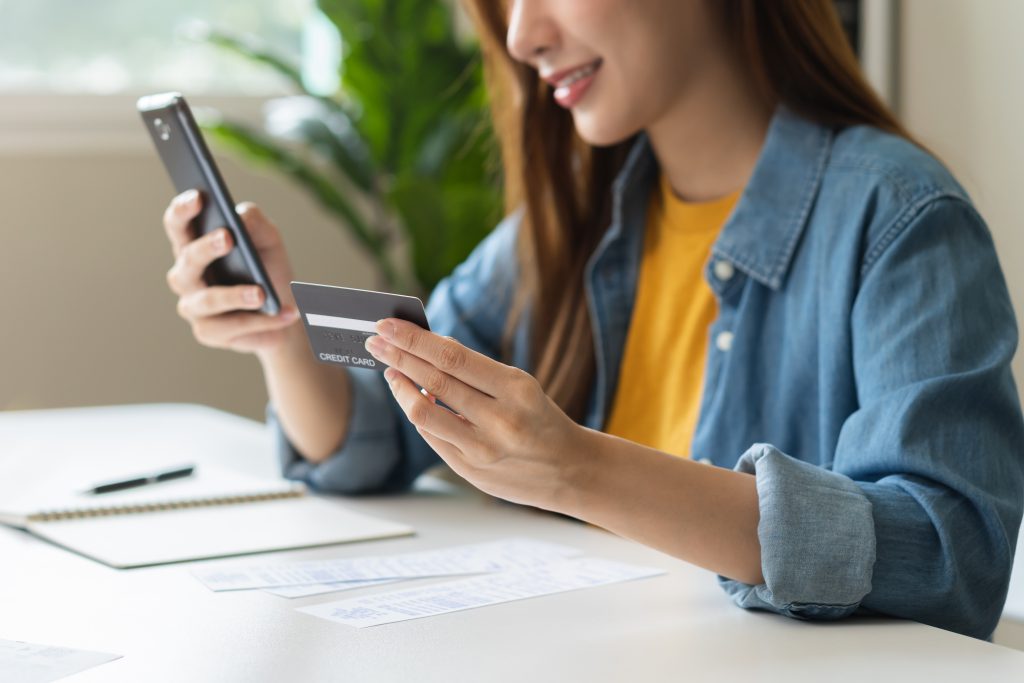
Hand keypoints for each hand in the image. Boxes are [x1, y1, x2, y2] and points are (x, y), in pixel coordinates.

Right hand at [162, 190, 299, 355]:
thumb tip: (240, 215)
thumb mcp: (269, 241)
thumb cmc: (268, 269)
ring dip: (236, 295)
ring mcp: (194, 306)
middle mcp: (186, 276)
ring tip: (262, 293)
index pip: (178, 225)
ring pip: (209, 299)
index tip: (198, 196)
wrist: (284, 311)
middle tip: (227, 237)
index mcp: (194, 246)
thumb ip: (255, 222)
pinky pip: (232, 326)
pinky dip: (261, 320)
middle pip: (188, 260)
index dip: (183, 210)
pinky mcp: (208, 332)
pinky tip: (285, 313)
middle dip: (206, 248)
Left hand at [364, 318, 586, 509]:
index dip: (415, 339)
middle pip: (434, 381)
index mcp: (517, 389)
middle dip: (398, 357)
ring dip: (400, 387)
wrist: (571, 470)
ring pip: (424, 412)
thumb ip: (476, 372)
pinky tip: (412, 398)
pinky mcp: (471, 471)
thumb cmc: (541, 419)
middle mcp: (500, 419)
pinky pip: (432, 436)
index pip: (453, 356)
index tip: (388, 324)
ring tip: (389, 371)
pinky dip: (418, 413)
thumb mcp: (521, 386)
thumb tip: (428, 347)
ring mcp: (484, 449)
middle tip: (374, 340)